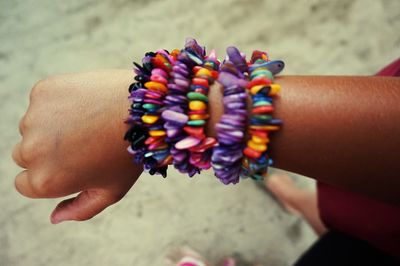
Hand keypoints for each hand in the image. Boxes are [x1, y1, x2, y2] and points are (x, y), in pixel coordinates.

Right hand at [12, 70, 141, 223]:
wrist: (143, 110)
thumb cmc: (129, 154)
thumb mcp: (111, 191)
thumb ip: (80, 209)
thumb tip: (54, 217)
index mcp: (44, 181)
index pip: (24, 184)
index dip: (48, 175)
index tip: (69, 164)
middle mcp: (31, 151)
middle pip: (24, 155)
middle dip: (46, 152)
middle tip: (81, 143)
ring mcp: (34, 119)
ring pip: (32, 126)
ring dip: (50, 125)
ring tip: (87, 123)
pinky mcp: (42, 91)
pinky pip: (42, 101)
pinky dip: (57, 102)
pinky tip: (85, 104)